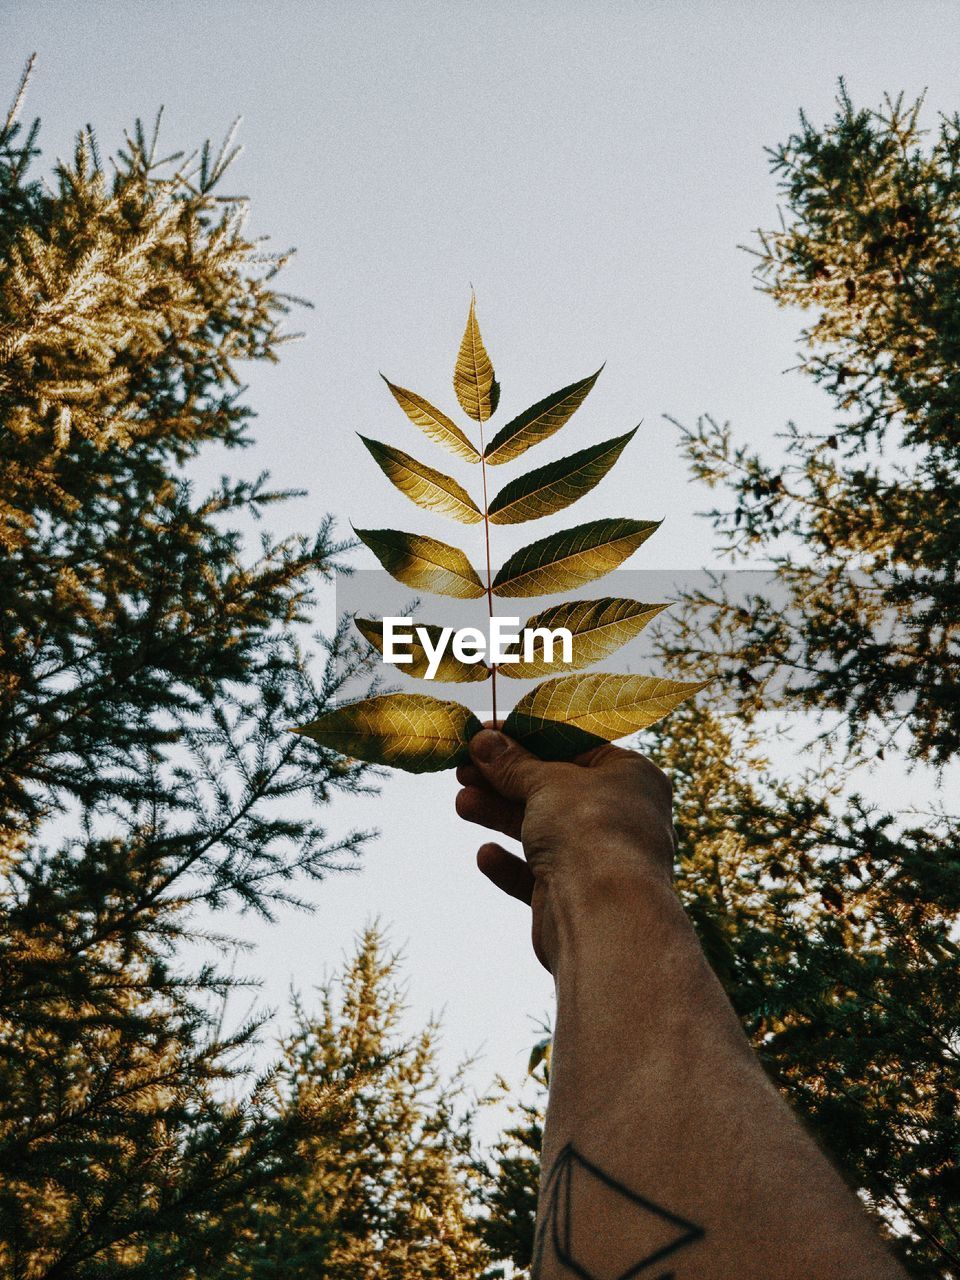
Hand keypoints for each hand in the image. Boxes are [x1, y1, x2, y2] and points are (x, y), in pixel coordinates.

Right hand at [455, 728, 676, 970]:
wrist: (604, 917)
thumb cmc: (591, 831)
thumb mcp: (547, 782)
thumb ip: (513, 764)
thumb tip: (483, 741)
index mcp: (630, 777)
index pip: (574, 747)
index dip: (526, 738)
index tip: (484, 734)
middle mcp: (620, 816)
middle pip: (552, 789)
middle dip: (504, 780)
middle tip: (463, 768)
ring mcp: (599, 859)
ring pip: (541, 830)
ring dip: (499, 815)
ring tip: (462, 803)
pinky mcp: (575, 896)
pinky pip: (537, 875)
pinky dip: (511, 864)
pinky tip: (486, 854)